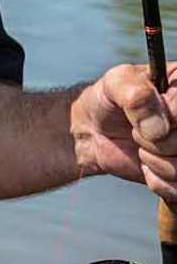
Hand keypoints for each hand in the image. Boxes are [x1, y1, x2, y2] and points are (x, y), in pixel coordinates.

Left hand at [72, 62, 176, 201]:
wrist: (95, 129)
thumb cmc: (108, 99)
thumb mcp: (115, 83)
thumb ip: (135, 94)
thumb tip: (158, 128)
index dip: (169, 118)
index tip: (145, 117)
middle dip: (155, 142)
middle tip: (138, 131)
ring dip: (154, 161)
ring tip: (141, 147)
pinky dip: (156, 180)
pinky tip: (146, 165)